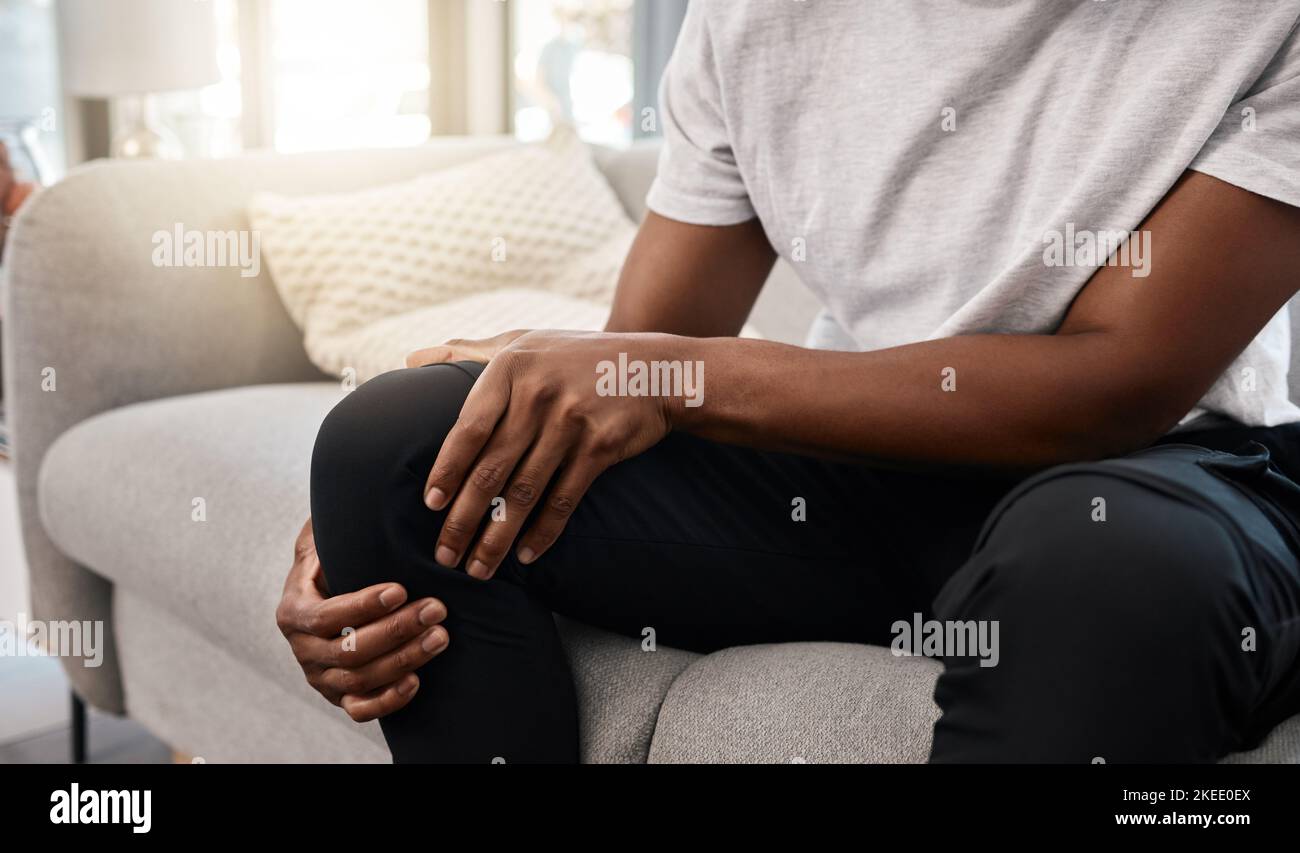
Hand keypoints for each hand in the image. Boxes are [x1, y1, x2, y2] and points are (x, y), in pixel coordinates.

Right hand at [275, 518, 449, 721]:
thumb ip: (329, 528)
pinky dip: (389, 700)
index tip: (401, 589)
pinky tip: (418, 679)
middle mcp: (303, 649)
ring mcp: (321, 677)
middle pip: (349, 649)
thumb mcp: (323, 541)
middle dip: (397, 629)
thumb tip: (352, 504)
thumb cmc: (333, 564)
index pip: (327, 616)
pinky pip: (361, 709)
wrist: (328, 598)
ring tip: (441, 635)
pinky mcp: (341, 696)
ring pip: (361, 678)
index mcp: (293, 612)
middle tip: (437, 608)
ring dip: (405, 658)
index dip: (364, 606)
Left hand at [419, 330, 681, 578]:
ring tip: (479, 568)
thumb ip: (468, 353)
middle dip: (463, 519)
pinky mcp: (600, 447)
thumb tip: (410, 362)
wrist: (654, 370)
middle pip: (490, 469)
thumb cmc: (576, 358)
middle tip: (445, 555)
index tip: (431, 505)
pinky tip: (526, 555)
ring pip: (523, 492)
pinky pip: (563, 500)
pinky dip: (542, 532)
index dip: (447, 471)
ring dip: (497, 537)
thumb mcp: (523, 342)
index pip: (468, 428)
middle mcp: (538, 394)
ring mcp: (571, 421)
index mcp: (510, 368)